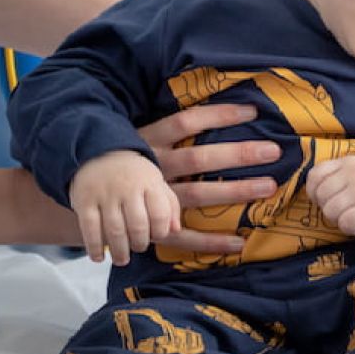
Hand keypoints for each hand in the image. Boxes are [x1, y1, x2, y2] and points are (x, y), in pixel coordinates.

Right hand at [69, 150, 179, 265]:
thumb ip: (169, 205)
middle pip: (137, 225)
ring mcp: (105, 194)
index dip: (161, 231)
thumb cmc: (134, 175)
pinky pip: (89, 229)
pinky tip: (98, 257)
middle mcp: (127, 188)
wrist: (99, 152)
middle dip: (140, 244)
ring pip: (114, 230)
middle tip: (138, 248)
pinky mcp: (84, 201)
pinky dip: (94, 247)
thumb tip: (175, 230)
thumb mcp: (156, 182)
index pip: (160, 214)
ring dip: (119, 251)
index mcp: (149, 183)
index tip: (157, 236)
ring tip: (121, 259)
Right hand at [137, 103, 280, 252]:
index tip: (253, 111)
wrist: (82, 195)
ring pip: (198, 194)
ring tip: (269, 187)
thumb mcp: (140, 136)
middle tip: (273, 151)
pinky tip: (240, 241)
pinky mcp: (151, 229)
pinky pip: (185, 236)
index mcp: (149, 141)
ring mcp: (151, 201)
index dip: (219, 115)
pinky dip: (212, 241)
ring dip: (235, 191)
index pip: (186, 122)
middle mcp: (153, 169)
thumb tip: (218, 113)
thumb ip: (171, 129)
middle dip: (238, 154)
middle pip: (199, 158)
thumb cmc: (125, 161)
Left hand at [306, 156, 354, 237]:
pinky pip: (347, 223)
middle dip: (329, 209)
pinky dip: (351, 228)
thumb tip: (312, 195)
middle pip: (322, 196)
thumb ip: (333, 178)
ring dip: (340, 221)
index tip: (327, 199)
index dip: (315, 193)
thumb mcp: (353, 175)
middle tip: (345, 211)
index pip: (315, 176)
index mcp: (348, 162)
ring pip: (331, 211)